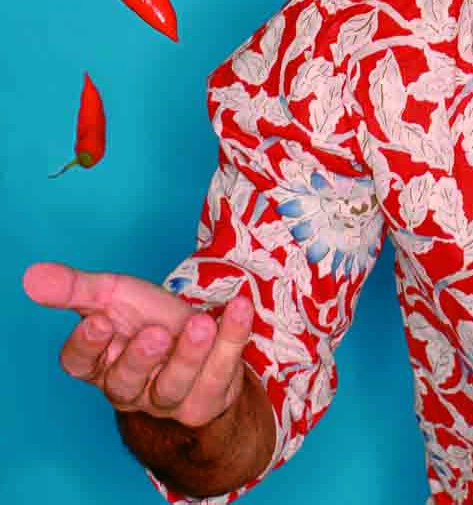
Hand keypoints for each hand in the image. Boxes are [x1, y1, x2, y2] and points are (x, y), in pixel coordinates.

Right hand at [23, 260, 254, 427]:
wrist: (195, 343)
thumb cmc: (145, 317)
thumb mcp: (113, 296)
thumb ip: (75, 288)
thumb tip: (31, 275)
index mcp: (100, 363)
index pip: (81, 365)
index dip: (88, 346)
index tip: (99, 320)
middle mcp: (130, 387)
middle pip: (126, 383)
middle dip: (141, 359)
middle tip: (156, 332)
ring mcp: (169, 398)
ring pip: (174, 386)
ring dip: (190, 354)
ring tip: (201, 324)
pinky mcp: (206, 399)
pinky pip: (221, 375)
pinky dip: (232, 340)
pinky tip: (239, 309)